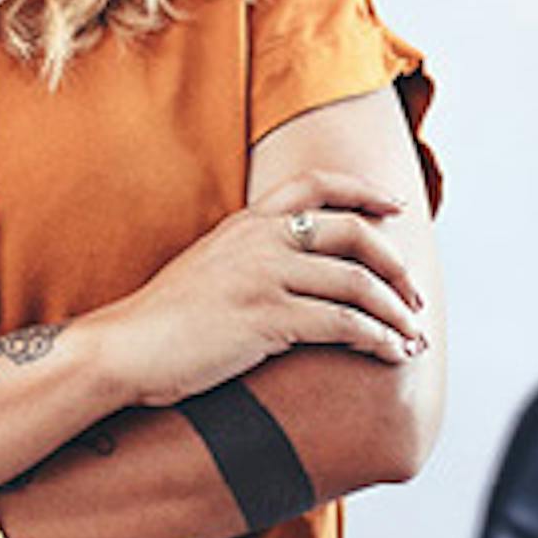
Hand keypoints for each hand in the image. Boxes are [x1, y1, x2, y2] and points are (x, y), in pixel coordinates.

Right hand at [90, 169, 428, 409]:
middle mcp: (261, 240)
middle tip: (414, 295)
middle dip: (395, 265)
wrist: (124, 348)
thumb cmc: (163, 321)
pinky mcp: (268, 318)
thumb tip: (289, 268)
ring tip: (412, 336)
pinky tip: (389, 353)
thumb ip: (248, 255)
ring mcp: (265, 277)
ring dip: (395, 312)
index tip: (394, 205)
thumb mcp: (208, 266)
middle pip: (354, 233)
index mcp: (247, 223)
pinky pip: (343, 323)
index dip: (363, 191)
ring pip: (358, 283)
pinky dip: (377, 338)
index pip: (316, 184)